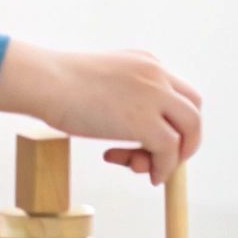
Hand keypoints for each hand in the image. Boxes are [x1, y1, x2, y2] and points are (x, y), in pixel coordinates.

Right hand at [0, 40, 201, 185]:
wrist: (45, 82)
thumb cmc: (57, 85)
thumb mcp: (101, 81)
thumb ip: (123, 95)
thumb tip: (128, 127)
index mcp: (146, 62)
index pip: (177, 92)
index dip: (172, 120)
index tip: (151, 138)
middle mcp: (157, 74)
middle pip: (193, 110)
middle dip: (184, 138)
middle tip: (164, 157)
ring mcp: (155, 96)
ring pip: (190, 130)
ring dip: (173, 156)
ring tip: (143, 168)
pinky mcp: (147, 122)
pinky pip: (170, 151)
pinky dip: (163, 168)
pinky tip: (147, 175)